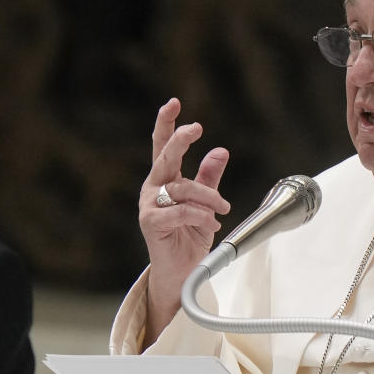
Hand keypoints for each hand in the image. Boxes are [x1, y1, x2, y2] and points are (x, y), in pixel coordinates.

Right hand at [140, 98, 230, 343]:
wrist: (183, 271)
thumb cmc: (190, 236)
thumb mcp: (206, 202)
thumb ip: (210, 177)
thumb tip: (220, 150)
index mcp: (166, 179)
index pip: (162, 145)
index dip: (166, 123)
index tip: (174, 102)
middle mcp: (154, 188)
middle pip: (165, 156)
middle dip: (180, 139)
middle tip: (196, 128)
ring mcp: (150, 205)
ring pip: (182, 187)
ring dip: (208, 196)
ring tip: (223, 208)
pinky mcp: (151, 223)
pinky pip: (180, 211)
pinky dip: (200, 215)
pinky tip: (211, 223)